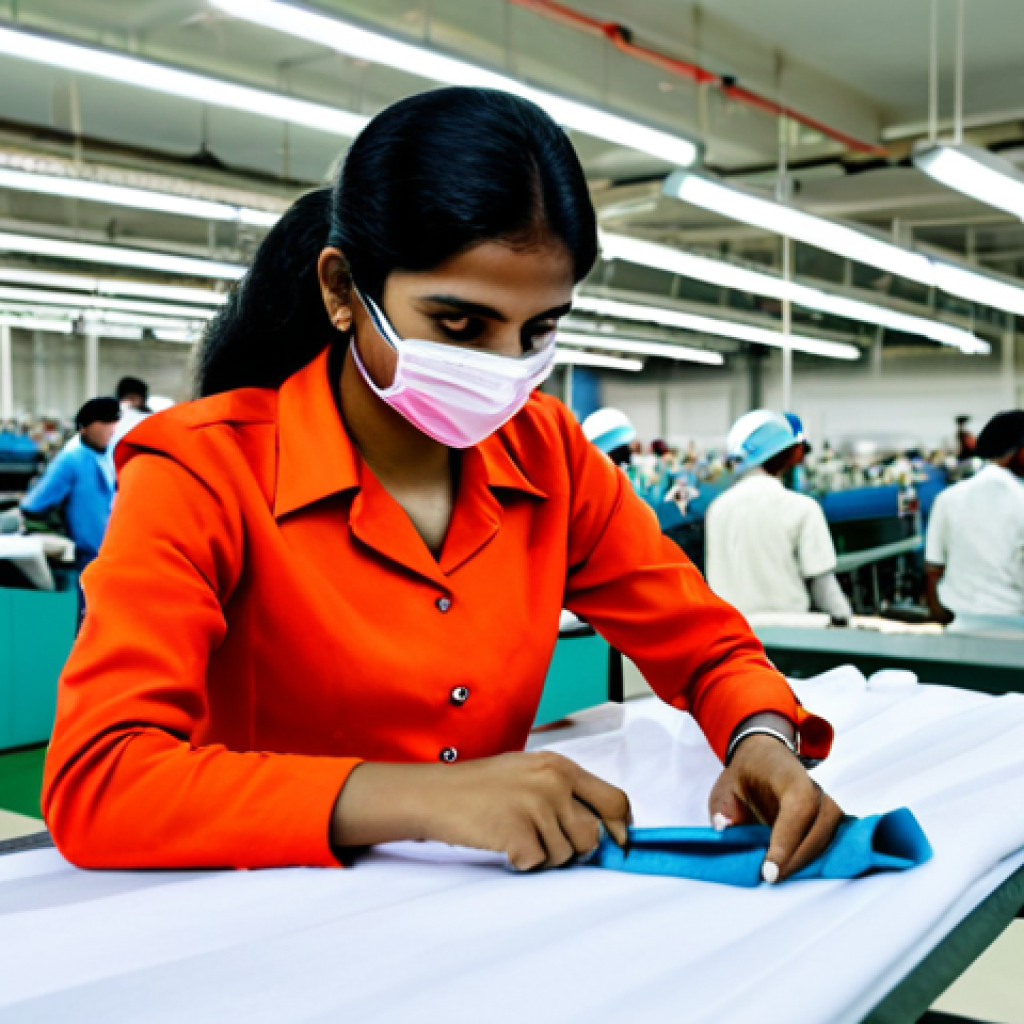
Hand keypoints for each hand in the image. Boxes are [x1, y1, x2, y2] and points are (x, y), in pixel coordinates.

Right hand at [331, 752, 630, 871]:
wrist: (435, 794)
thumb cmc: (481, 786)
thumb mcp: (530, 773)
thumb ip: (565, 791)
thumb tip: (606, 828)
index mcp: (560, 765)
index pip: (615, 800)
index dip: (620, 827)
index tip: (617, 842)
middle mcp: (553, 782)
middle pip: (594, 835)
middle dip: (577, 848)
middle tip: (549, 842)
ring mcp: (536, 806)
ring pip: (566, 854)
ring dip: (544, 855)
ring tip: (517, 835)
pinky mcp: (518, 832)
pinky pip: (538, 864)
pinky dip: (522, 862)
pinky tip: (504, 844)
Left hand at [708, 735, 842, 882]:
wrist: (762, 760)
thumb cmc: (744, 776)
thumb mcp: (725, 788)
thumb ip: (722, 809)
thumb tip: (723, 828)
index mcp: (787, 774)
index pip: (798, 807)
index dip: (787, 840)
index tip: (769, 868)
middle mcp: (813, 788)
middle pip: (819, 827)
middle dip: (796, 858)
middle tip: (772, 877)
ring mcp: (824, 803)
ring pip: (827, 837)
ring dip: (805, 861)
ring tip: (780, 875)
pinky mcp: (828, 817)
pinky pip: (828, 841)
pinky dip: (811, 857)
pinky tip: (793, 868)